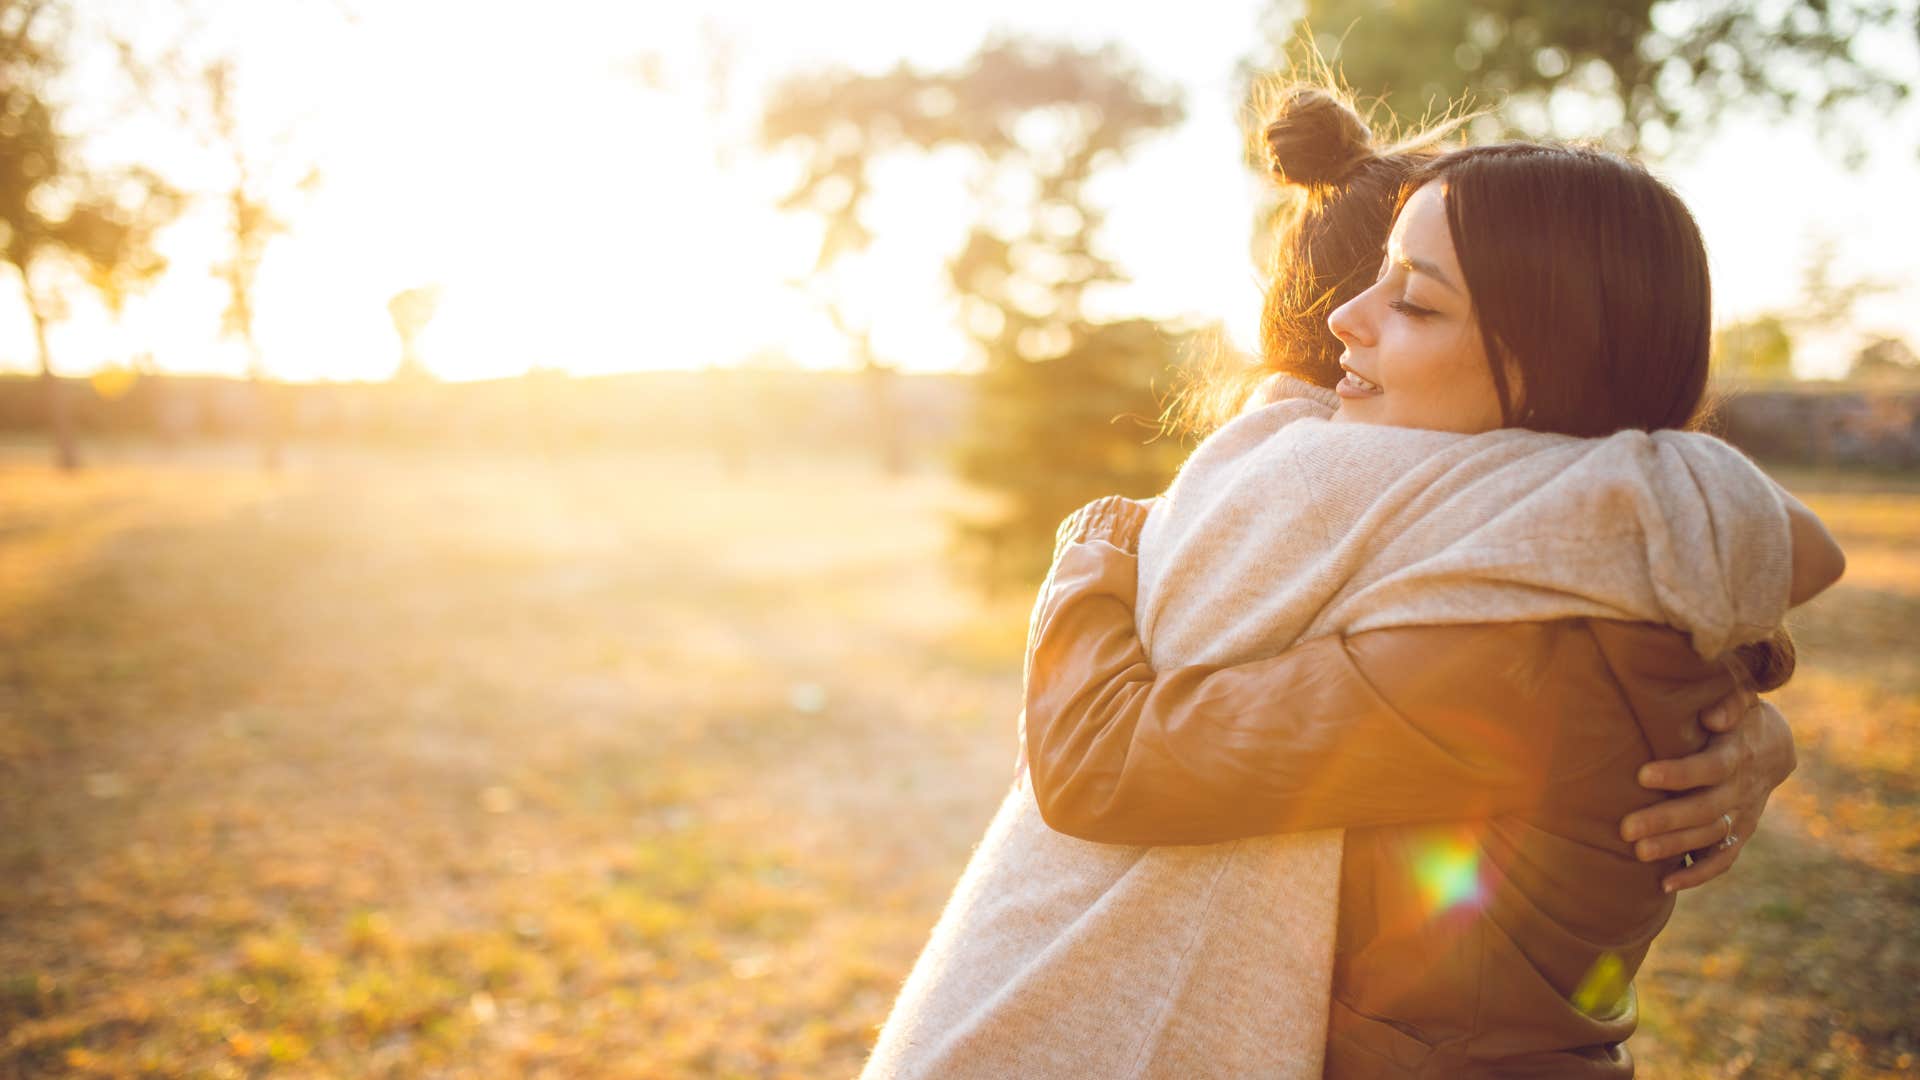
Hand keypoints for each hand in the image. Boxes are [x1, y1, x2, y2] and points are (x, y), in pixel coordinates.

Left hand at [1618, 687, 1796, 892]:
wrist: (1772, 745)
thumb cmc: (1738, 714)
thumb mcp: (1741, 697)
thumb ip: (1730, 701)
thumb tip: (1713, 716)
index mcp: (1737, 754)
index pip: (1710, 768)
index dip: (1679, 774)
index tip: (1642, 775)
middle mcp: (1741, 790)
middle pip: (1705, 810)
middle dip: (1665, 820)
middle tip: (1626, 829)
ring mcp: (1742, 816)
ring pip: (1709, 838)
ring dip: (1674, 847)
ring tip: (1637, 853)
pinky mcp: (1738, 833)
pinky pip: (1722, 860)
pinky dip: (1697, 875)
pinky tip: (1665, 885)